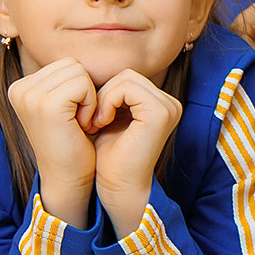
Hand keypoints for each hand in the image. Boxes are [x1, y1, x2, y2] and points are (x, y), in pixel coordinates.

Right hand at [6, 56, 98, 199]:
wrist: (68, 179)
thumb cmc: (71, 143)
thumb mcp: (62, 106)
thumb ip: (62, 80)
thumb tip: (80, 53)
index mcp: (20, 87)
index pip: (65, 64)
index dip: (79, 88)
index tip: (72, 116)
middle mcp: (19, 89)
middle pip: (72, 64)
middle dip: (84, 90)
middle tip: (77, 120)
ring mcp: (30, 96)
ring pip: (79, 71)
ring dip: (89, 97)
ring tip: (78, 123)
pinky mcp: (46, 104)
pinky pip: (83, 84)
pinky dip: (91, 104)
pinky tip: (82, 125)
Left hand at [87, 68, 183, 213]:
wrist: (117, 186)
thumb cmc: (109, 157)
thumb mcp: (109, 117)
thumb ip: (109, 94)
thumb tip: (85, 68)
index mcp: (160, 104)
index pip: (128, 78)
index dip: (105, 93)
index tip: (92, 118)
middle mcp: (169, 104)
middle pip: (127, 75)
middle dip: (103, 94)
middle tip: (91, 120)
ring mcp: (168, 107)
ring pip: (125, 78)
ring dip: (103, 98)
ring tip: (96, 122)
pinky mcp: (160, 112)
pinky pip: (126, 88)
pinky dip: (107, 101)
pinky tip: (102, 122)